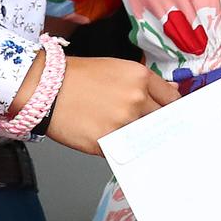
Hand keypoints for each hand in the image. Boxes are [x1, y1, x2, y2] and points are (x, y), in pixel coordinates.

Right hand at [47, 56, 179, 154]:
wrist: (47, 87)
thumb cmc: (79, 75)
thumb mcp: (116, 68)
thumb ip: (145, 82)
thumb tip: (171, 90)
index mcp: (141, 77)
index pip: (173, 101)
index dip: (173, 111)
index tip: (173, 118)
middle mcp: (137, 100)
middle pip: (163, 123)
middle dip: (158, 127)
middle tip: (149, 129)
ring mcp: (123, 123)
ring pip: (145, 139)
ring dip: (140, 140)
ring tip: (127, 136)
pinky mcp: (108, 144)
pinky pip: (125, 152)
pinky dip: (123, 150)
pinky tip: (113, 142)